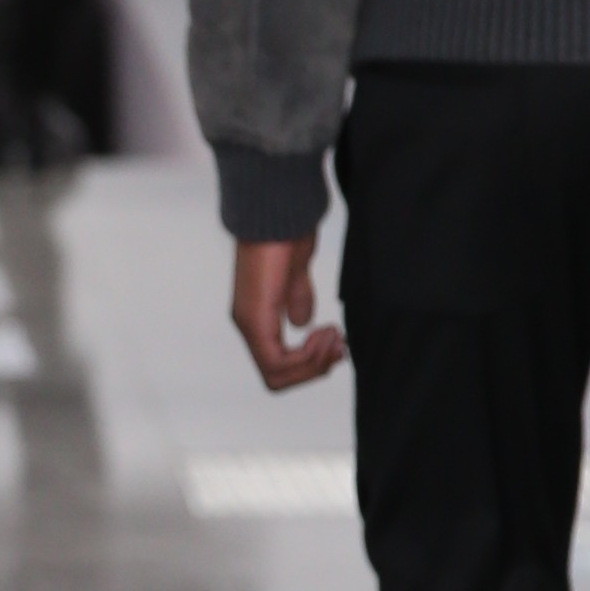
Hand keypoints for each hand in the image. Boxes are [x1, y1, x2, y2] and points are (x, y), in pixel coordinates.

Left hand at [231, 235, 344, 393]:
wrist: (277, 211)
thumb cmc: (285, 234)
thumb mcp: (296, 273)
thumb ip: (297, 299)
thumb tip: (301, 323)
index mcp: (258, 318)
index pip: (278, 367)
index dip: (311, 364)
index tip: (337, 339)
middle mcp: (248, 326)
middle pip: (277, 378)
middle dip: (316, 369)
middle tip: (341, 345)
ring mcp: (249, 324)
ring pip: (277, 374)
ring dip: (315, 363)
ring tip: (335, 335)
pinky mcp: (254, 318)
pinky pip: (277, 360)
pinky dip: (308, 355)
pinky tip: (325, 330)